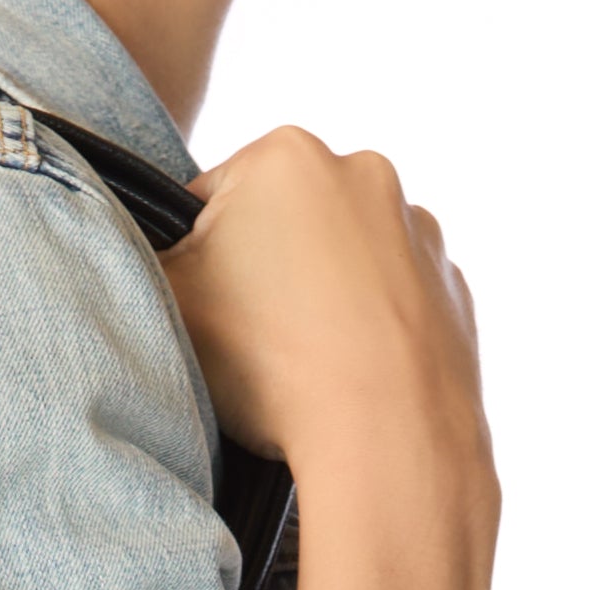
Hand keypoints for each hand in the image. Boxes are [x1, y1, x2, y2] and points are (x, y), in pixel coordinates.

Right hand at [161, 129, 500, 589]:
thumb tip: (137, 253)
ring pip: (342, 267)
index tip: (196, 320)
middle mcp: (364, 171)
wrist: (390, 435)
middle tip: (243, 351)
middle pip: (282, 228)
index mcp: (285, 155)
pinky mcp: (453, 293)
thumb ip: (143, 261)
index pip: (209, 202)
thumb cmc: (272, 362)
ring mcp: (419, 232)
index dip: (191, 266)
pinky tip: (347, 387)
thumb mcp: (167, 303)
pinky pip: (393, 311)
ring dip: (317, 307)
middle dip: (260, 279)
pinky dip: (370, 340)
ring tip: (298, 376)